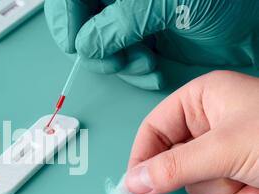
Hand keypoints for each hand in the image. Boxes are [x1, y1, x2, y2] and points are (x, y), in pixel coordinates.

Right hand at [45, 0, 258, 89]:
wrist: (256, 24)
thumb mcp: (167, 3)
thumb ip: (120, 22)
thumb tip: (85, 44)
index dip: (66, 18)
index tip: (73, 42)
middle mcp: (123, 2)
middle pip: (83, 26)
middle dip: (98, 49)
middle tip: (114, 58)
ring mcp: (133, 24)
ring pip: (102, 50)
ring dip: (119, 65)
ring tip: (143, 64)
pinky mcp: (145, 45)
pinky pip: (124, 65)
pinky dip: (135, 75)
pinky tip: (151, 71)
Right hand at [125, 71, 258, 193]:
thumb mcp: (225, 148)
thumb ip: (173, 167)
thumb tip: (133, 182)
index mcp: (202, 100)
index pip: (153, 129)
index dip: (142, 158)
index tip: (134, 186)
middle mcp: (212, 124)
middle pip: (175, 162)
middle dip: (201, 176)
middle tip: (223, 171)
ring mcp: (229, 152)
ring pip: (199, 186)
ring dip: (226, 190)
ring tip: (252, 177)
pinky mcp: (243, 175)